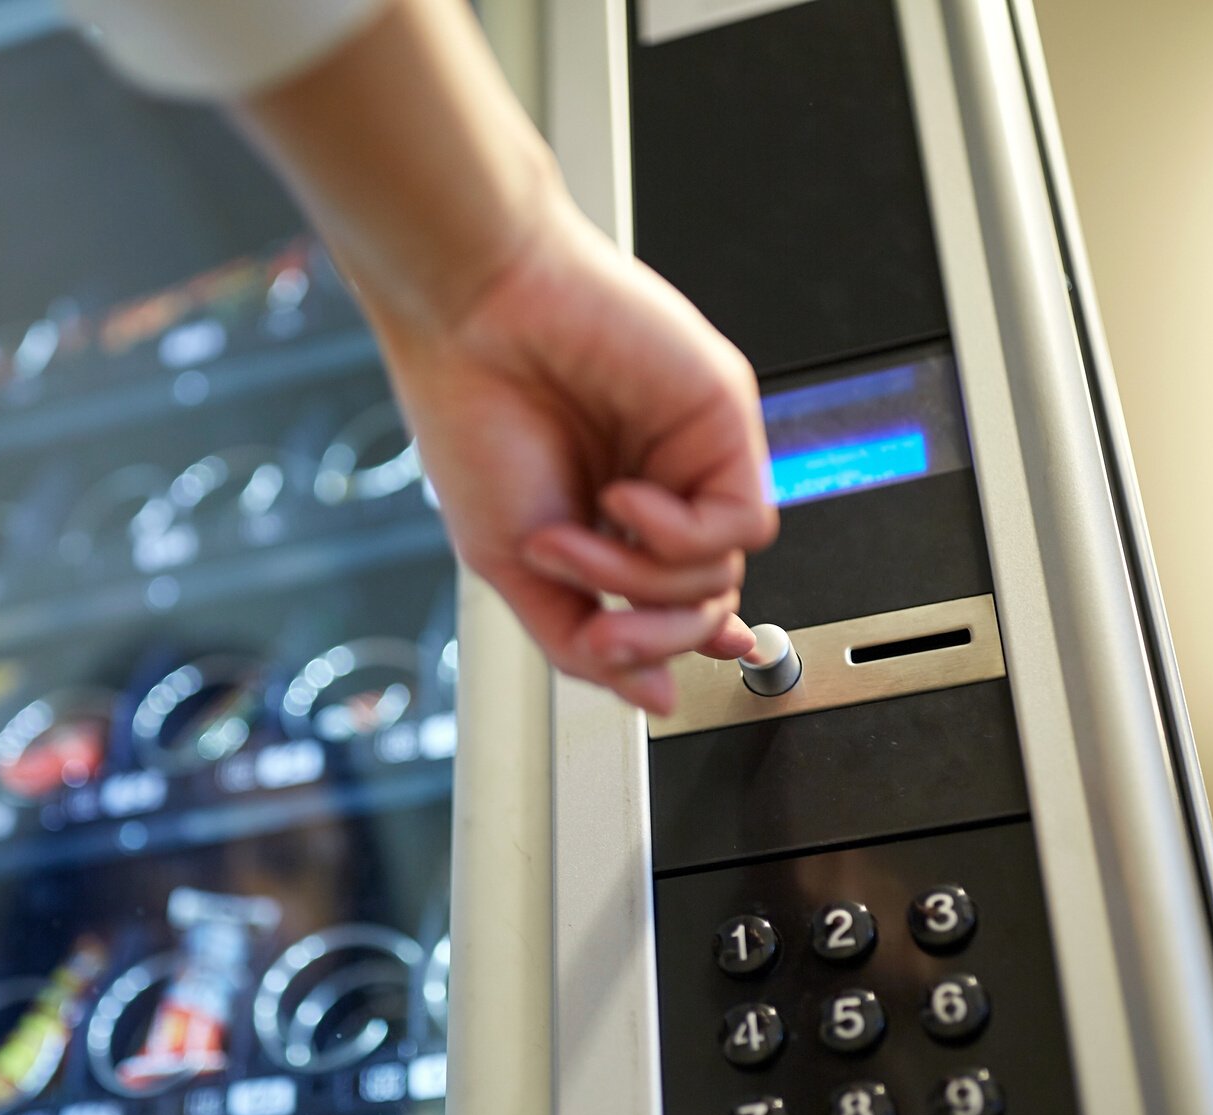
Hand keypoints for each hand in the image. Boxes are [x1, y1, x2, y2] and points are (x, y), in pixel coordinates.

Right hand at [366, 181, 775, 712]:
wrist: (472, 317)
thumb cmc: (473, 415)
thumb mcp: (512, 566)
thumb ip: (580, 641)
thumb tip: (652, 699)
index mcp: (610, 515)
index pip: (672, 601)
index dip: (674, 643)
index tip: (663, 678)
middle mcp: (661, 484)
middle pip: (702, 607)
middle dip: (648, 636)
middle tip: (596, 624)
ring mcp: (693, 454)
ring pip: (723, 576)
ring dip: (639, 580)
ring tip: (572, 537)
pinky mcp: (722, 420)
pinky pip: (740, 522)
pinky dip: (677, 533)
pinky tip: (624, 498)